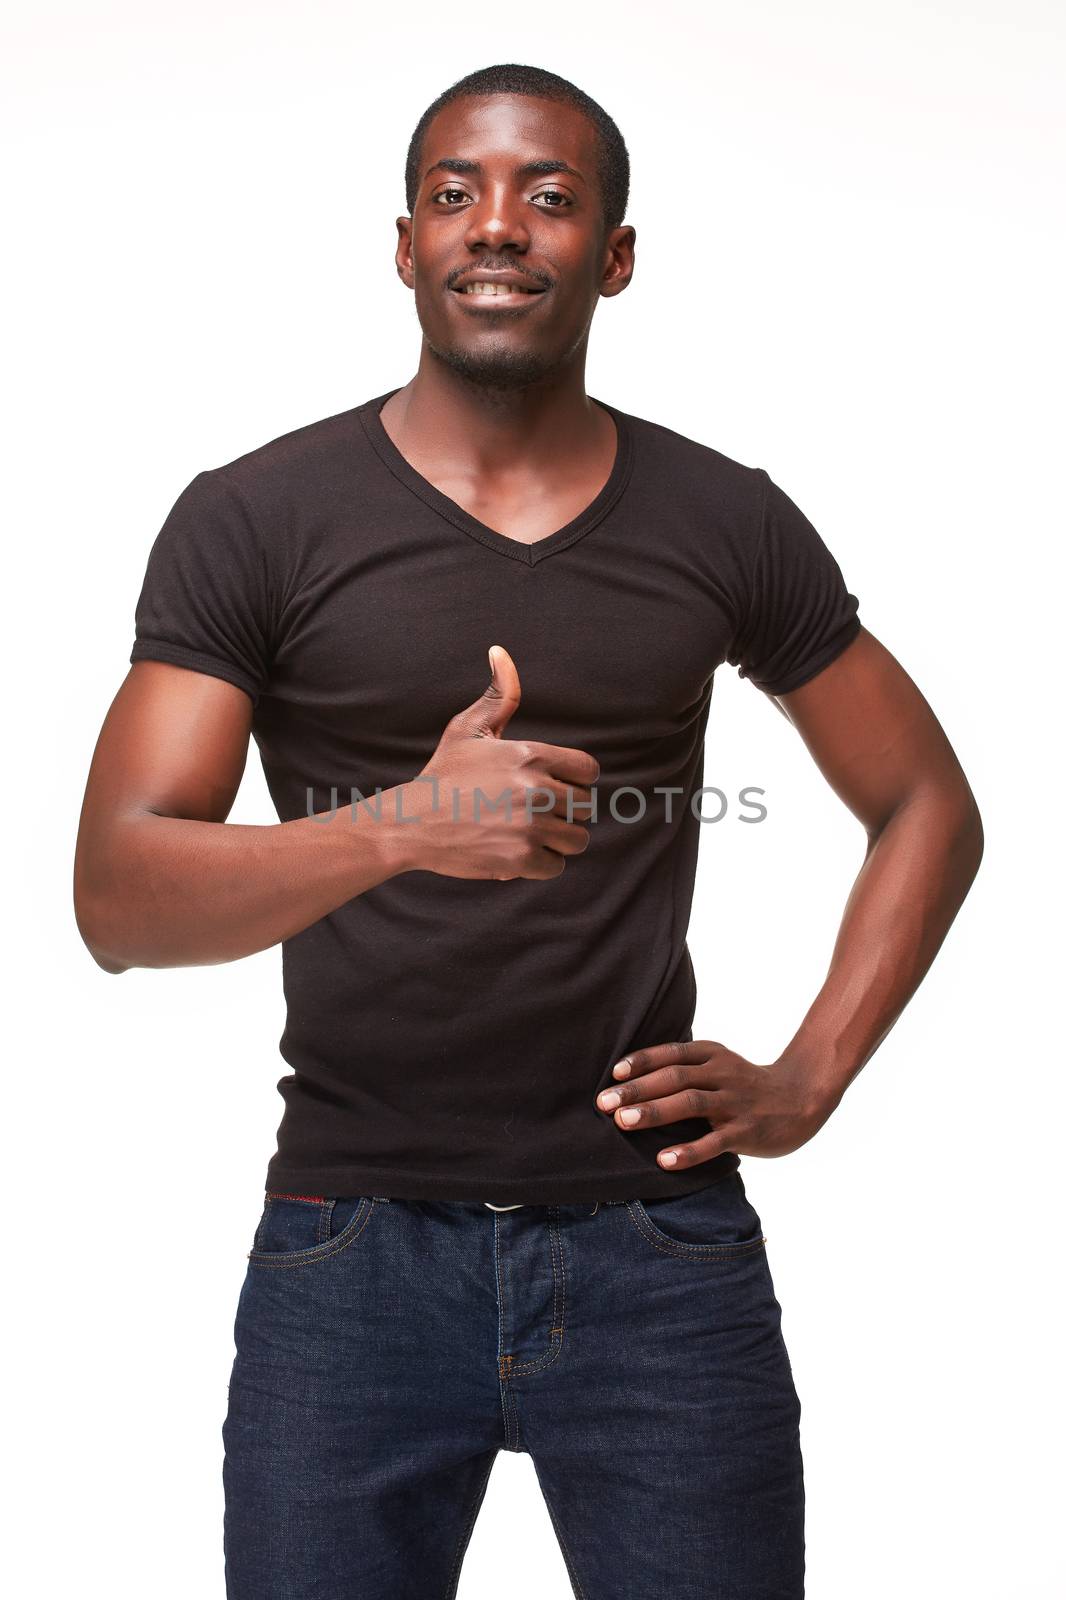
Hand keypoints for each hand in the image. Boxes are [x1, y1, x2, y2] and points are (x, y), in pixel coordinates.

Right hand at [394, 645, 599, 880]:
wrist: (412, 822)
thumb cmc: (444, 774)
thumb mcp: (468, 729)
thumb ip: (499, 695)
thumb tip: (500, 652)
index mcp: (531, 755)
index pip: (589, 771)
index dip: (575, 780)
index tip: (552, 786)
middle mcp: (537, 790)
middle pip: (585, 807)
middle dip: (564, 812)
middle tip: (532, 813)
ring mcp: (530, 826)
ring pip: (577, 839)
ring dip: (557, 840)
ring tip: (528, 833)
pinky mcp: (521, 859)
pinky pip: (557, 866)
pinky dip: (540, 864)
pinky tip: (515, 851)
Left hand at [593, 1039, 840, 1170]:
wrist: (801, 1098)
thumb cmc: (746, 1085)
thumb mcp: (718, 1065)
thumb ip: (684, 1068)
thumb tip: (631, 1080)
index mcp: (711, 1055)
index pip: (671, 1054)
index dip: (641, 1061)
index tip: (614, 1074)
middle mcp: (721, 1074)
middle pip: (673, 1078)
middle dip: (636, 1089)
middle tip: (603, 1102)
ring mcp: (734, 1103)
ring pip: (690, 1104)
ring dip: (655, 1112)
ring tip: (623, 1121)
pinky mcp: (746, 1131)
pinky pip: (714, 1142)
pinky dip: (688, 1151)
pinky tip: (664, 1160)